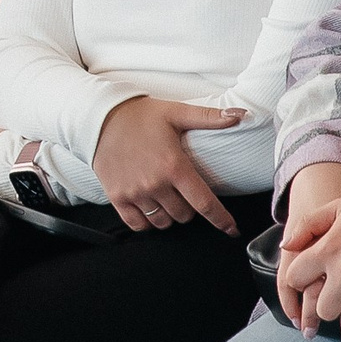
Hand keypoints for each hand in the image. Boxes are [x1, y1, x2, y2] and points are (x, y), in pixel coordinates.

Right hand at [90, 96, 248, 234]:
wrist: (99, 117)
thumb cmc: (139, 115)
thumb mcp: (176, 112)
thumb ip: (210, 117)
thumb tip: (242, 115)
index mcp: (174, 166)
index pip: (205, 204)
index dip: (222, 220)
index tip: (231, 229)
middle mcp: (155, 183)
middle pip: (184, 215)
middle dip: (188, 208)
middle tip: (181, 191)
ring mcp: (135, 192)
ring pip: (163, 222)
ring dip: (168, 215)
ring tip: (165, 199)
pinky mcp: (117, 197)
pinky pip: (138, 224)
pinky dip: (147, 221)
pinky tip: (148, 208)